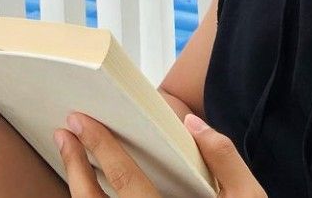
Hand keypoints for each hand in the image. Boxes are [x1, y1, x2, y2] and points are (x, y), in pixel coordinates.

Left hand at [55, 112, 266, 196]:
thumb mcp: (246, 197)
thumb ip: (223, 157)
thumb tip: (192, 124)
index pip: (124, 180)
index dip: (100, 147)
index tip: (82, 121)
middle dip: (75, 166)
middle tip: (65, 134)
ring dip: (78, 188)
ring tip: (73, 159)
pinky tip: (92, 188)